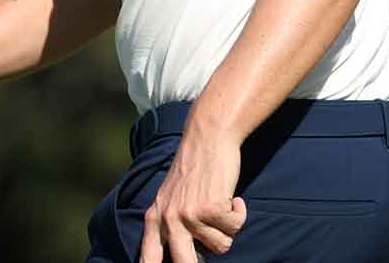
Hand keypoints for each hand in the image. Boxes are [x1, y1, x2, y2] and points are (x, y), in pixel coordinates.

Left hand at [140, 129, 246, 261]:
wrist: (207, 138)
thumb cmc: (193, 169)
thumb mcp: (169, 197)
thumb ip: (169, 225)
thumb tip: (184, 257)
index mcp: (155, 219)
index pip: (148, 259)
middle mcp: (169, 220)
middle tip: (213, 238)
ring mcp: (189, 215)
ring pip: (220, 246)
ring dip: (227, 228)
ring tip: (222, 205)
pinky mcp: (211, 208)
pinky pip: (235, 227)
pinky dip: (239, 213)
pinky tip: (233, 197)